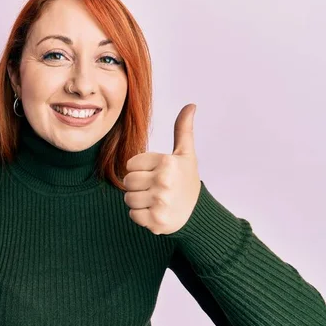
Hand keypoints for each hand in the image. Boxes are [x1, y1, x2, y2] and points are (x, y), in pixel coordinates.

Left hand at [124, 103, 200, 234]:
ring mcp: (160, 201)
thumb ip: (183, 129)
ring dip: (138, 201)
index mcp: (167, 162)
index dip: (141, 169)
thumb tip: (190, 105)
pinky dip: (141, 216)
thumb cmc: (187, 180)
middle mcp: (163, 181)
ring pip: (128, 199)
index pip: (131, 164)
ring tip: (154, 200)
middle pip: (128, 181)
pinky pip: (133, 215)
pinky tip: (155, 212)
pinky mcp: (156, 220)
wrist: (198, 214)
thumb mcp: (186, 154)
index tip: (156, 174)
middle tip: (154, 189)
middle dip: (137, 186)